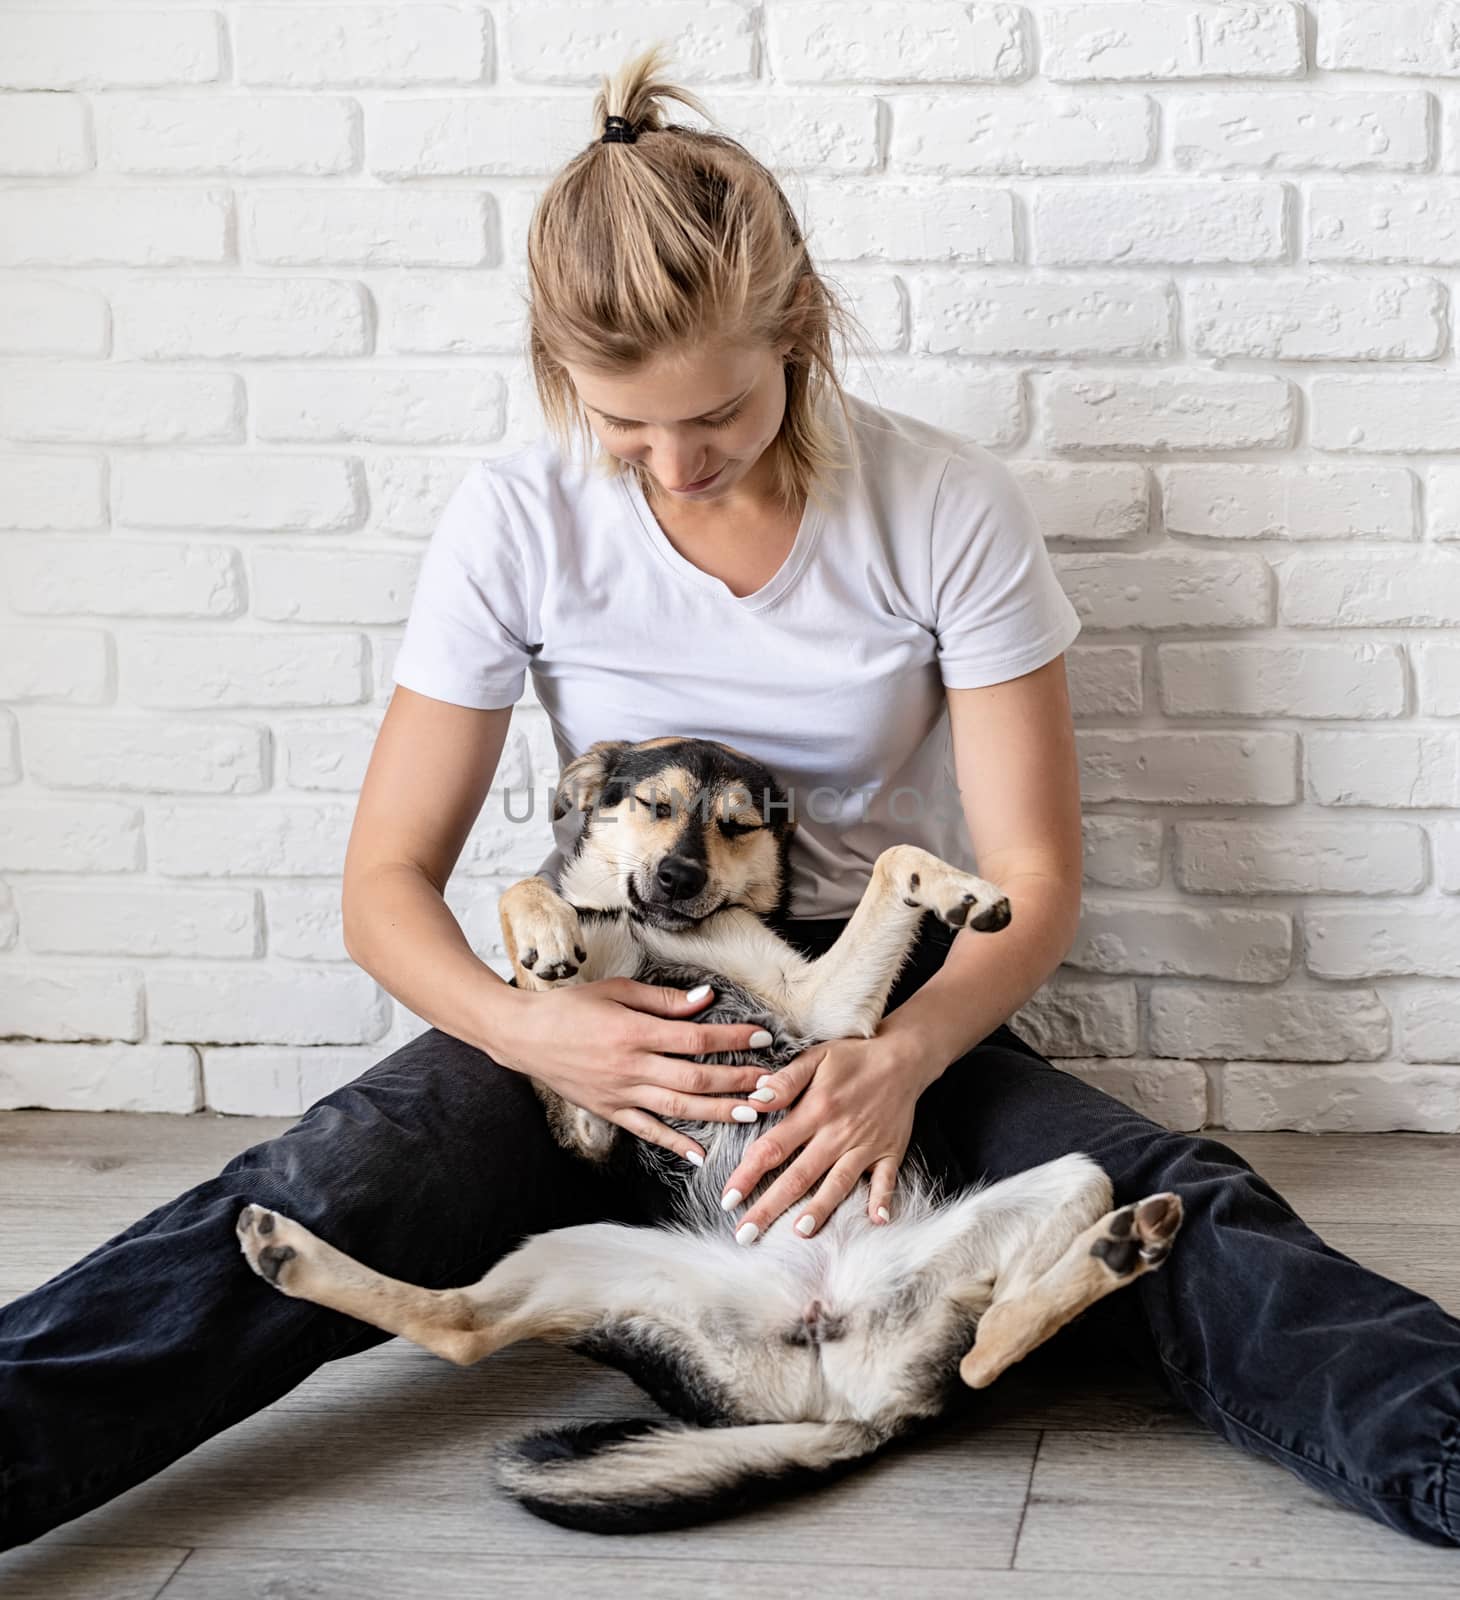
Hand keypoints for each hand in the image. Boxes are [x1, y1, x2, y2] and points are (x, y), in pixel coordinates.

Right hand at [487, 978, 771, 1165]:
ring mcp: (620, 1093)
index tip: (762, 1038)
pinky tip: (699, 1153)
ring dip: (717, 1114)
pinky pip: (647, 1130)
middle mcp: (631, 1067)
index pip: (696, 1039)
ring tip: (750, 1115)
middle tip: (770, 1085)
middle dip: (737, 1083)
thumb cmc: (569, 1006)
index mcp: (634, 1032)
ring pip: (678, 1109)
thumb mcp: (616, 991)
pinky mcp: (609, 1110)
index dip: (732, 1040)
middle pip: (695, 1079)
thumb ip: (662, 999)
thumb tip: (704, 1000)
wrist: (523, 1035)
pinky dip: (674, 1143)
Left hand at [716, 1031, 939, 1243]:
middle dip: (770, 1207)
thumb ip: (785, 1081)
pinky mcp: (890, 1152)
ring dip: (820, 1209)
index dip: (747, 1174)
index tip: (727, 1199)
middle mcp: (837, 1134)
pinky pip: (887, 1180)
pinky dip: (883, 1200)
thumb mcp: (814, 1057)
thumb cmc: (852, 1057)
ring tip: (799, 1233)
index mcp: (814, 1111)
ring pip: (838, 1183)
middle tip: (746, 1235)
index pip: (773, 1148)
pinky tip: (877, 1221)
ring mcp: (865, 1146)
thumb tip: (755, 1101)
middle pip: (799, 1176)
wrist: (902, 1056)